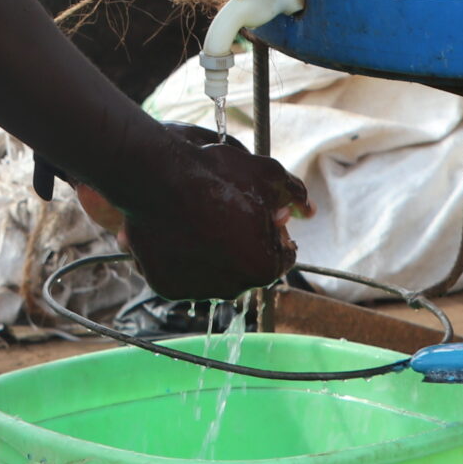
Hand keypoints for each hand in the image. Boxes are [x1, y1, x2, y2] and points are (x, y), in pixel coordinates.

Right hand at [114, 126, 310, 301]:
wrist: (154, 174)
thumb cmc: (213, 174)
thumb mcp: (267, 173)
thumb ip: (294, 194)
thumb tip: (308, 210)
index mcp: (262, 266)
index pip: (282, 253)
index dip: (273, 227)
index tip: (258, 209)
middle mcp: (231, 288)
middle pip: (247, 264)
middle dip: (243, 240)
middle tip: (226, 206)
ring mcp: (195, 290)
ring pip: (214, 271)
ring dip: (213, 249)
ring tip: (198, 214)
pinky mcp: (165, 286)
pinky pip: (182, 273)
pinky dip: (182, 256)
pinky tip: (177, 228)